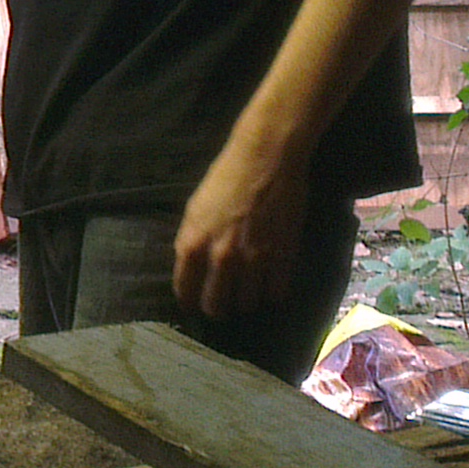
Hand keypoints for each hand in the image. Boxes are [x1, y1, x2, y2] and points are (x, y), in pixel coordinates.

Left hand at [167, 140, 310, 321]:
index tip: (195, 303)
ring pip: (247, 304)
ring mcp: (253, 259)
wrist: (266, 158)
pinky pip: (276, 293)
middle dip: (218, 308)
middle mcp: (221, 257)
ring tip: (248, 294)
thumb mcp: (195, 209)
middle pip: (216, 307)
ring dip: (247, 302)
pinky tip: (270, 286)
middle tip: (223, 304)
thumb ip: (192, 242)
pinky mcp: (282, 256)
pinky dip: (273, 294)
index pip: (185, 292)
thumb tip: (193, 269)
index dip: (190, 301)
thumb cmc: (227, 177)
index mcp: (193, 244)